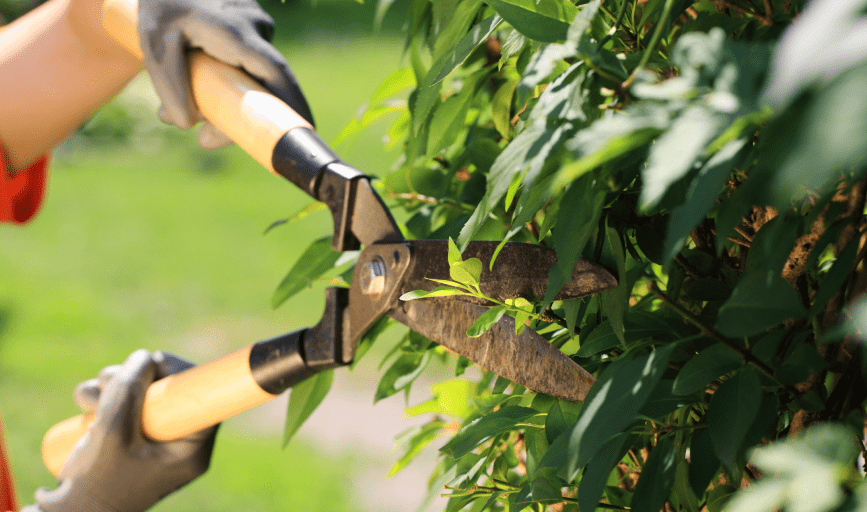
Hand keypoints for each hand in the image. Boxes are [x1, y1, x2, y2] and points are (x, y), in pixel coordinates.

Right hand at [31, 350, 218, 511]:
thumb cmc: (96, 485)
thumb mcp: (112, 434)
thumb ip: (128, 392)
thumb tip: (144, 357)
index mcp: (190, 451)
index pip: (204, 400)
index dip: (182, 373)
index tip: (156, 362)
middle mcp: (178, 444)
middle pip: (172, 392)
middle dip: (137, 378)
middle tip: (107, 380)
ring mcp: (155, 441)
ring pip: (145, 395)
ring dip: (114, 386)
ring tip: (87, 398)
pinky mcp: (132, 438)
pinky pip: (126, 407)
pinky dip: (106, 398)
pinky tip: (86, 406)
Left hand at [137, 0, 313, 148]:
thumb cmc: (161, 7)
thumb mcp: (155, 47)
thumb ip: (171, 88)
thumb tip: (187, 125)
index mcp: (237, 32)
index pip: (276, 73)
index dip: (293, 104)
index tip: (306, 130)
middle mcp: (255, 27)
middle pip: (264, 85)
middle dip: (242, 117)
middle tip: (205, 139)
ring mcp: (255, 26)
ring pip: (251, 77)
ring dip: (224, 99)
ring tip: (176, 109)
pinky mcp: (250, 28)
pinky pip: (246, 65)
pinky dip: (224, 82)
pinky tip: (191, 81)